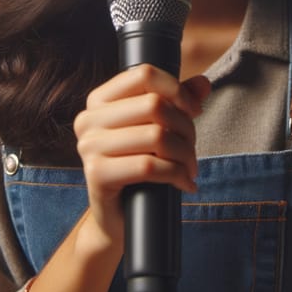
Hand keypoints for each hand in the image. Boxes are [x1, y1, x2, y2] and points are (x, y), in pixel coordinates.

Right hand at [74, 65, 210, 246]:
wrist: (118, 217)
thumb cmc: (138, 166)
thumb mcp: (156, 128)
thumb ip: (177, 101)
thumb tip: (203, 83)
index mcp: (99, 99)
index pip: (144, 74)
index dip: (177, 89)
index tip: (194, 111)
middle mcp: (88, 119)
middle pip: (154, 104)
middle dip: (185, 127)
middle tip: (191, 148)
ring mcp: (89, 146)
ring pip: (156, 135)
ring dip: (185, 154)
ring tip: (190, 167)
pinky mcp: (96, 174)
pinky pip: (149, 166)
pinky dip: (176, 174)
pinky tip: (185, 183)